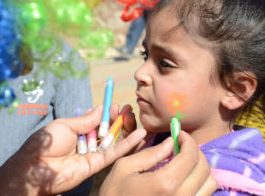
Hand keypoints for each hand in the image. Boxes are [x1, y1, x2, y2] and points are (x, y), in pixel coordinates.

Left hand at [0, 105, 146, 194]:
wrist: (36, 167)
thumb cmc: (47, 142)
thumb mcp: (66, 124)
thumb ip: (86, 119)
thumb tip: (100, 107)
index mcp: (77, 131)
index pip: (96, 121)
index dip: (106, 113)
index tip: (116, 105)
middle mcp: (86, 142)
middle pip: (106, 130)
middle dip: (117, 120)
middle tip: (128, 109)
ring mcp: (92, 154)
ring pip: (113, 141)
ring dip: (125, 129)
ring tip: (134, 117)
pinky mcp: (97, 165)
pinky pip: (114, 153)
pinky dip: (127, 144)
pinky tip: (140, 134)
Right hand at [100, 131, 216, 195]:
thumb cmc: (114, 193)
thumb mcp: (125, 168)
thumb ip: (150, 153)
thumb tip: (171, 142)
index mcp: (164, 184)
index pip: (190, 156)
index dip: (188, 141)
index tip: (180, 134)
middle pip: (204, 170)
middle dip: (195, 152)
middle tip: (182, 145)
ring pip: (209, 185)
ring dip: (200, 168)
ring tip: (184, 161)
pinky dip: (199, 183)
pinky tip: (184, 177)